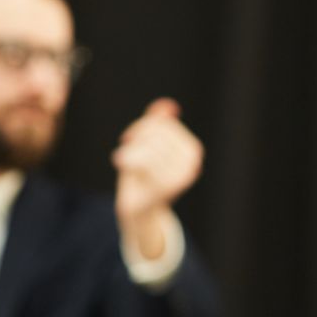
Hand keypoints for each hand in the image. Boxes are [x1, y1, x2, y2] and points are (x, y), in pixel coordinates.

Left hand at [113, 98, 203, 252]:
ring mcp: (182, 175)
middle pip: (157, 133)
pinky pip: (144, 161)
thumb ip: (157, 124)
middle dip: (136, 138)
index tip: (131, 137)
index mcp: (193, 150)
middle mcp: (193, 162)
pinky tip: (123, 166)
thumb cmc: (144, 176)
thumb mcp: (150, 146)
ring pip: (149, 146)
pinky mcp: (167, 186)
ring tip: (124, 162)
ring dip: (130, 152)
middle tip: (125, 152)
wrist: (140, 210)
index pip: (164, 123)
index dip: (143, 126)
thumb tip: (168, 106)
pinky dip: (129, 162)